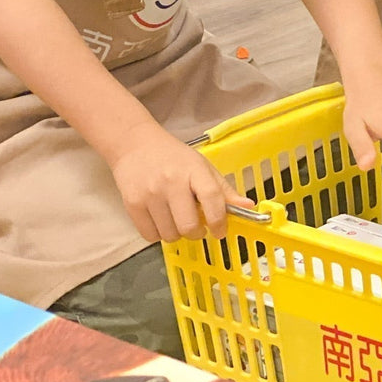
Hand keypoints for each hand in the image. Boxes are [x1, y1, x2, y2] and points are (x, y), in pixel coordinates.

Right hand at [109, 125, 248, 243]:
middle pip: (188, 225)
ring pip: (170, 234)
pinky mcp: (132, 205)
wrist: (135, 145)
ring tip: (177, 219)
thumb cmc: (174, 157)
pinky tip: (162, 220)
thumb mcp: (202, 167)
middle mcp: (171, 182)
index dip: (219, 220)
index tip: (221, 231)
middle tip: (197, 226)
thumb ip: (224, 190)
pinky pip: (150, 236)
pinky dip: (159, 234)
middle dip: (197, 232)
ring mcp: (150, 195)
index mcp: (194, 170)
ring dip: (178, 234)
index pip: (211, 198)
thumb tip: (249, 207)